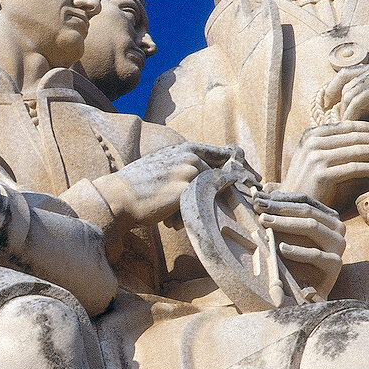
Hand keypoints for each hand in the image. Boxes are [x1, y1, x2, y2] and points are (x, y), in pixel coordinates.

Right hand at [94, 142, 233, 229]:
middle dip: (210, 198)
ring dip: (193, 209)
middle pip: (218, 179)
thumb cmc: (137, 185)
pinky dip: (187, 217)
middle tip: (194, 211)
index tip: (250, 180)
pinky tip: (169, 220)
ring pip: (208, 195)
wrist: (117, 197)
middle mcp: (190, 156)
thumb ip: (184, 168)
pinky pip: (200, 207)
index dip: (236, 168)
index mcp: (184, 149)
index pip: (221, 155)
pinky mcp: (186, 189)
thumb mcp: (162, 166)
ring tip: (169, 214)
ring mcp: (189, 171)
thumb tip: (206, 180)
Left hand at [253, 190, 344, 296]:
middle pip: (306, 210)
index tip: (256, 197)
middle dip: (279, 208)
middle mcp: (336, 227)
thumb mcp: (284, 234)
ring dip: (285, 223)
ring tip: (264, 222)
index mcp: (326, 216)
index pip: (303, 200)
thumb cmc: (292, 258)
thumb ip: (276, 213)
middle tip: (257, 207)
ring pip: (312, 227)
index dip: (279, 198)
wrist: (305, 291)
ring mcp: (338, 245)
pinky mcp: (335, 264)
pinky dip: (297, 251)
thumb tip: (258, 192)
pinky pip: (316, 255)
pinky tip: (280, 248)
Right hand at [282, 121, 368, 207]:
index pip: (348, 126)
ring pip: (357, 150)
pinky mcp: (322, 174)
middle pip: (355, 137)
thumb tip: (368, 139)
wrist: (291, 206)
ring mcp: (316, 157)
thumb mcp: (319, 159)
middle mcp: (313, 142)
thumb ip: (336, 147)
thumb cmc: (310, 184)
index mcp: (312, 134)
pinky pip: (354, 168)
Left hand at [324, 61, 368, 124]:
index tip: (325, 106)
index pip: (345, 74)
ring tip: (342, 129)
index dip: (332, 89)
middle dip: (333, 101)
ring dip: (344, 112)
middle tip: (327, 119)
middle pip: (342, 82)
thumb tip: (358, 113)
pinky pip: (358, 100)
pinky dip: (353, 114)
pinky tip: (353, 127)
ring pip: (349, 93)